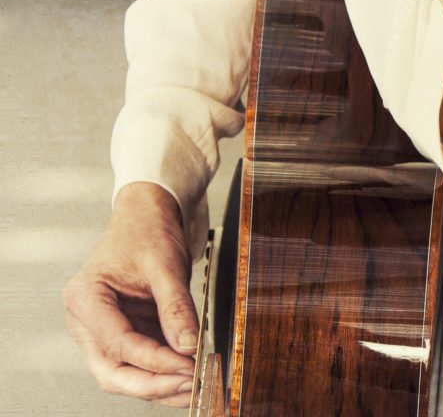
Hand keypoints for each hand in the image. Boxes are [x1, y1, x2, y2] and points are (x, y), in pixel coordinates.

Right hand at [62, 181, 200, 407]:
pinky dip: (163, 373)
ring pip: (124, 374)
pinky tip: (189, 378)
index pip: (117, 343)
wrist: (147, 217)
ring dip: (159, 385)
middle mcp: (85, 322)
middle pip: (111, 371)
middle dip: (152, 384)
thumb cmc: (147, 233)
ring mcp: (101, 332)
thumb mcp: (166, 265)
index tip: (188, 367)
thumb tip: (189, 346)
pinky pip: (139, 363)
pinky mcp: (122, 335)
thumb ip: (176, 307)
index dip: (154, 360)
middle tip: (191, 386)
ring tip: (196, 389)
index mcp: (84, 299)